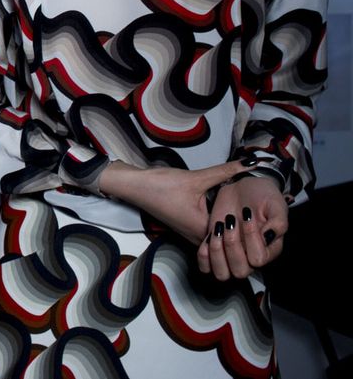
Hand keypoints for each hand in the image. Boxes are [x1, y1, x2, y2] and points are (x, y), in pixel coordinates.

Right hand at [100, 160, 250, 245]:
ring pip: (219, 234)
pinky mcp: (186, 227)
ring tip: (250, 212)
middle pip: (229, 237)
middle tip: (264, 214)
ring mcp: (190, 234)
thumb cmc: (160, 186)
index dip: (252, 226)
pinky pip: (209, 230)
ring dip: (232, 225)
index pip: (236, 234)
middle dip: (245, 226)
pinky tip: (227, 210)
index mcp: (203, 229)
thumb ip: (226, 171)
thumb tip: (251, 164)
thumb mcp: (197, 177)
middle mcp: (197, 237)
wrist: (134, 186)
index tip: (267, 215)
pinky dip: (220, 222)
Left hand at [198, 175, 285, 279]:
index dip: (251, 239)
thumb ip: (278, 222)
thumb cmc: (263, 197)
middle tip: (230, 221)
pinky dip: (203, 256)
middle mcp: (250, 257)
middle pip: (240, 271)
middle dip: (231, 245)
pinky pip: (206, 267)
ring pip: (222, 274)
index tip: (247, 215)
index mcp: (268, 251)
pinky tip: (207, 237)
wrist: (243, 187)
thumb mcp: (276, 205)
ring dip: (216, 252)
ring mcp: (231, 255)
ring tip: (218, 228)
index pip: (258, 259)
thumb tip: (269, 237)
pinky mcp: (214, 249)